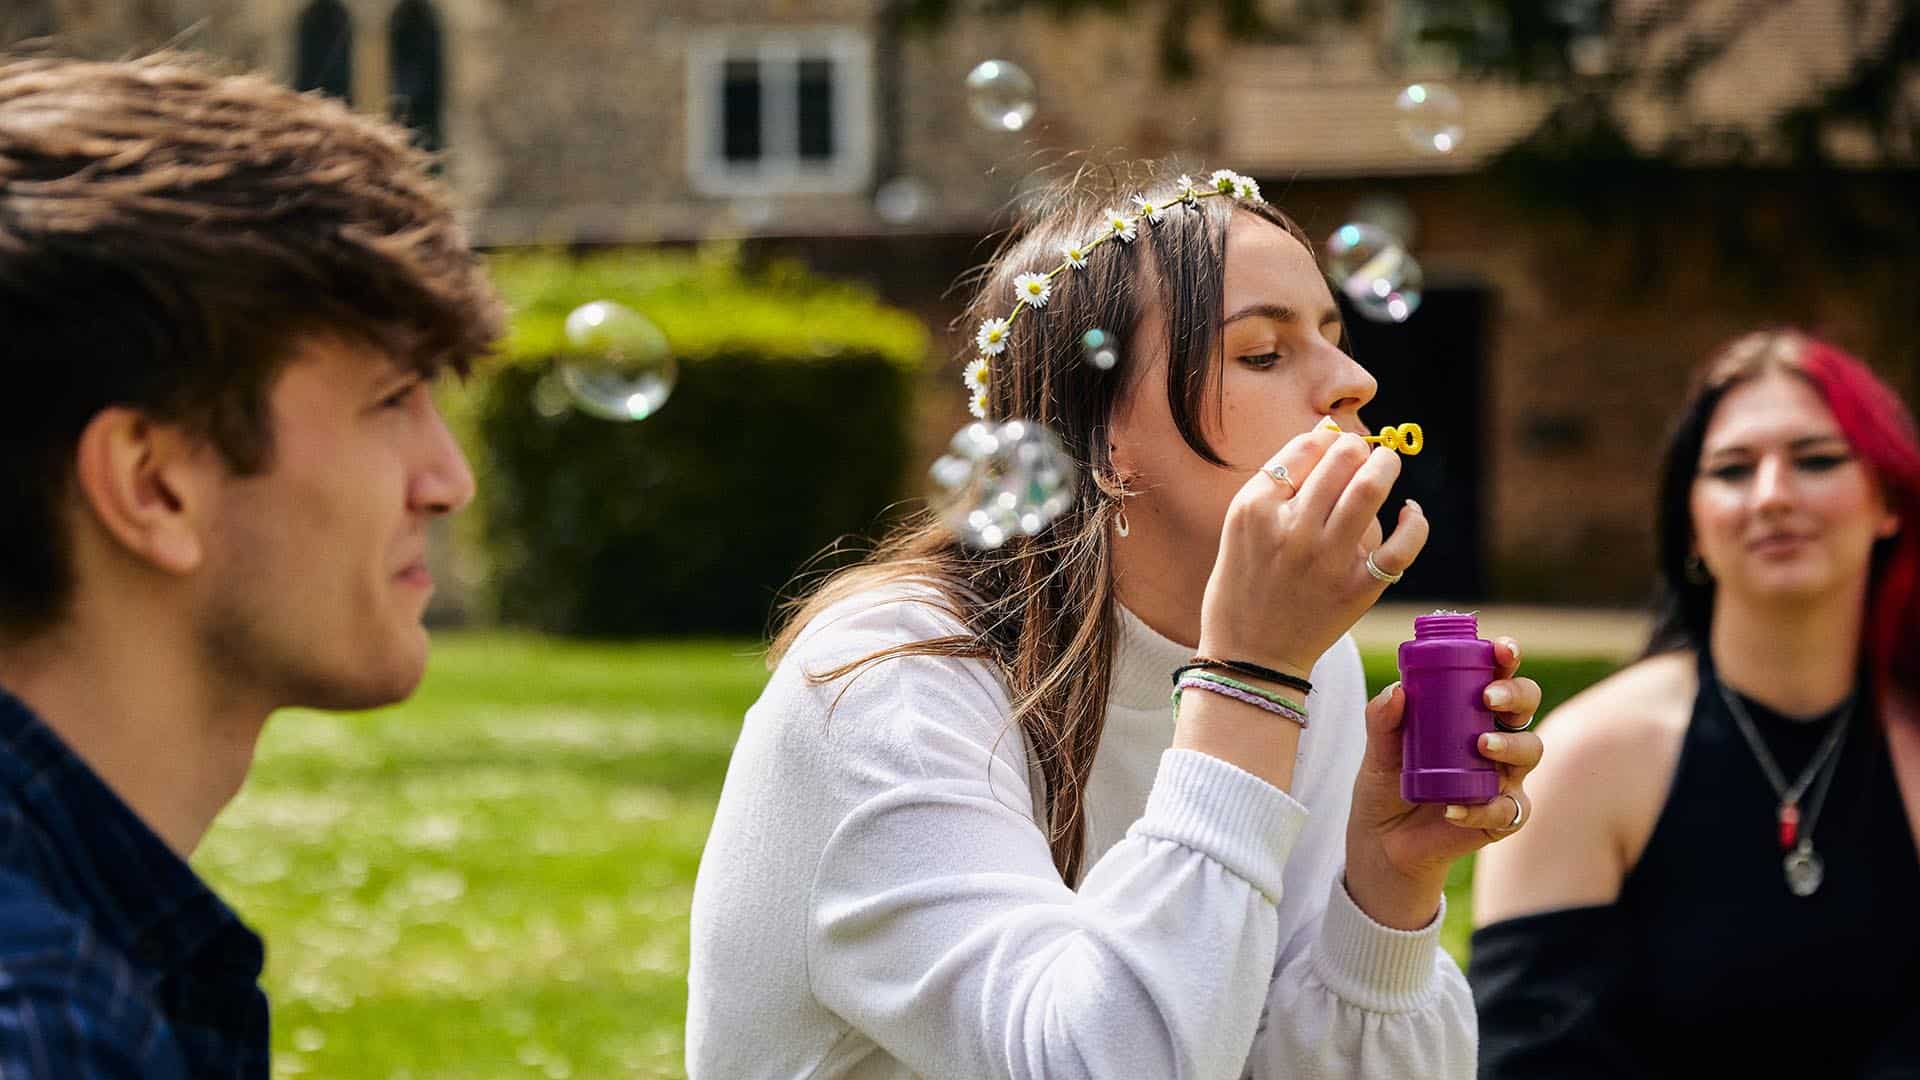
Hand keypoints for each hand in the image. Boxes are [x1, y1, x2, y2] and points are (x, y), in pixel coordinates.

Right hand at [1197, 428, 1428, 679]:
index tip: (1334, 446)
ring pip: (1370, 488)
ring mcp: (1326, 559)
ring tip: (1386, 466)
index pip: (1304, 448)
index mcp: (1254, 508)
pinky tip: (1410, 513)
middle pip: (1341, 459)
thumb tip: (1326, 434)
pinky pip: (1402, 545)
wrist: (1250, 656)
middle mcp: (1291, 529)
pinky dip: (1414, 522)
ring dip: (1386, 466)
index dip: (1328, 439)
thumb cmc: (1245, 583)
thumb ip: (1278, 483)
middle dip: (1360, 448)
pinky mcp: (1358, 589)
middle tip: (1364, 454)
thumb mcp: (1242, 526)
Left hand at [1344, 637, 1544, 929]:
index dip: (1507, 657)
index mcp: (1470, 710)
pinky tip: (1454, 809)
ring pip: (1531, 751)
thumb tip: (1397, 692)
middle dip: (1516, 695)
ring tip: (1482, 745)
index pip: (1498, 675)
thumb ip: (1382, 718)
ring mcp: (1504, 776)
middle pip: (1527, 706)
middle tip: (1488, 698)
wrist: (1382, 838)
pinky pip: (1509, 809)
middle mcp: (1497, 737)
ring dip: (1510, 744)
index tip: (1501, 649)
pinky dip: (1483, 807)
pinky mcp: (1501, 816)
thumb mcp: (1378, 747)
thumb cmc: (1388, 780)